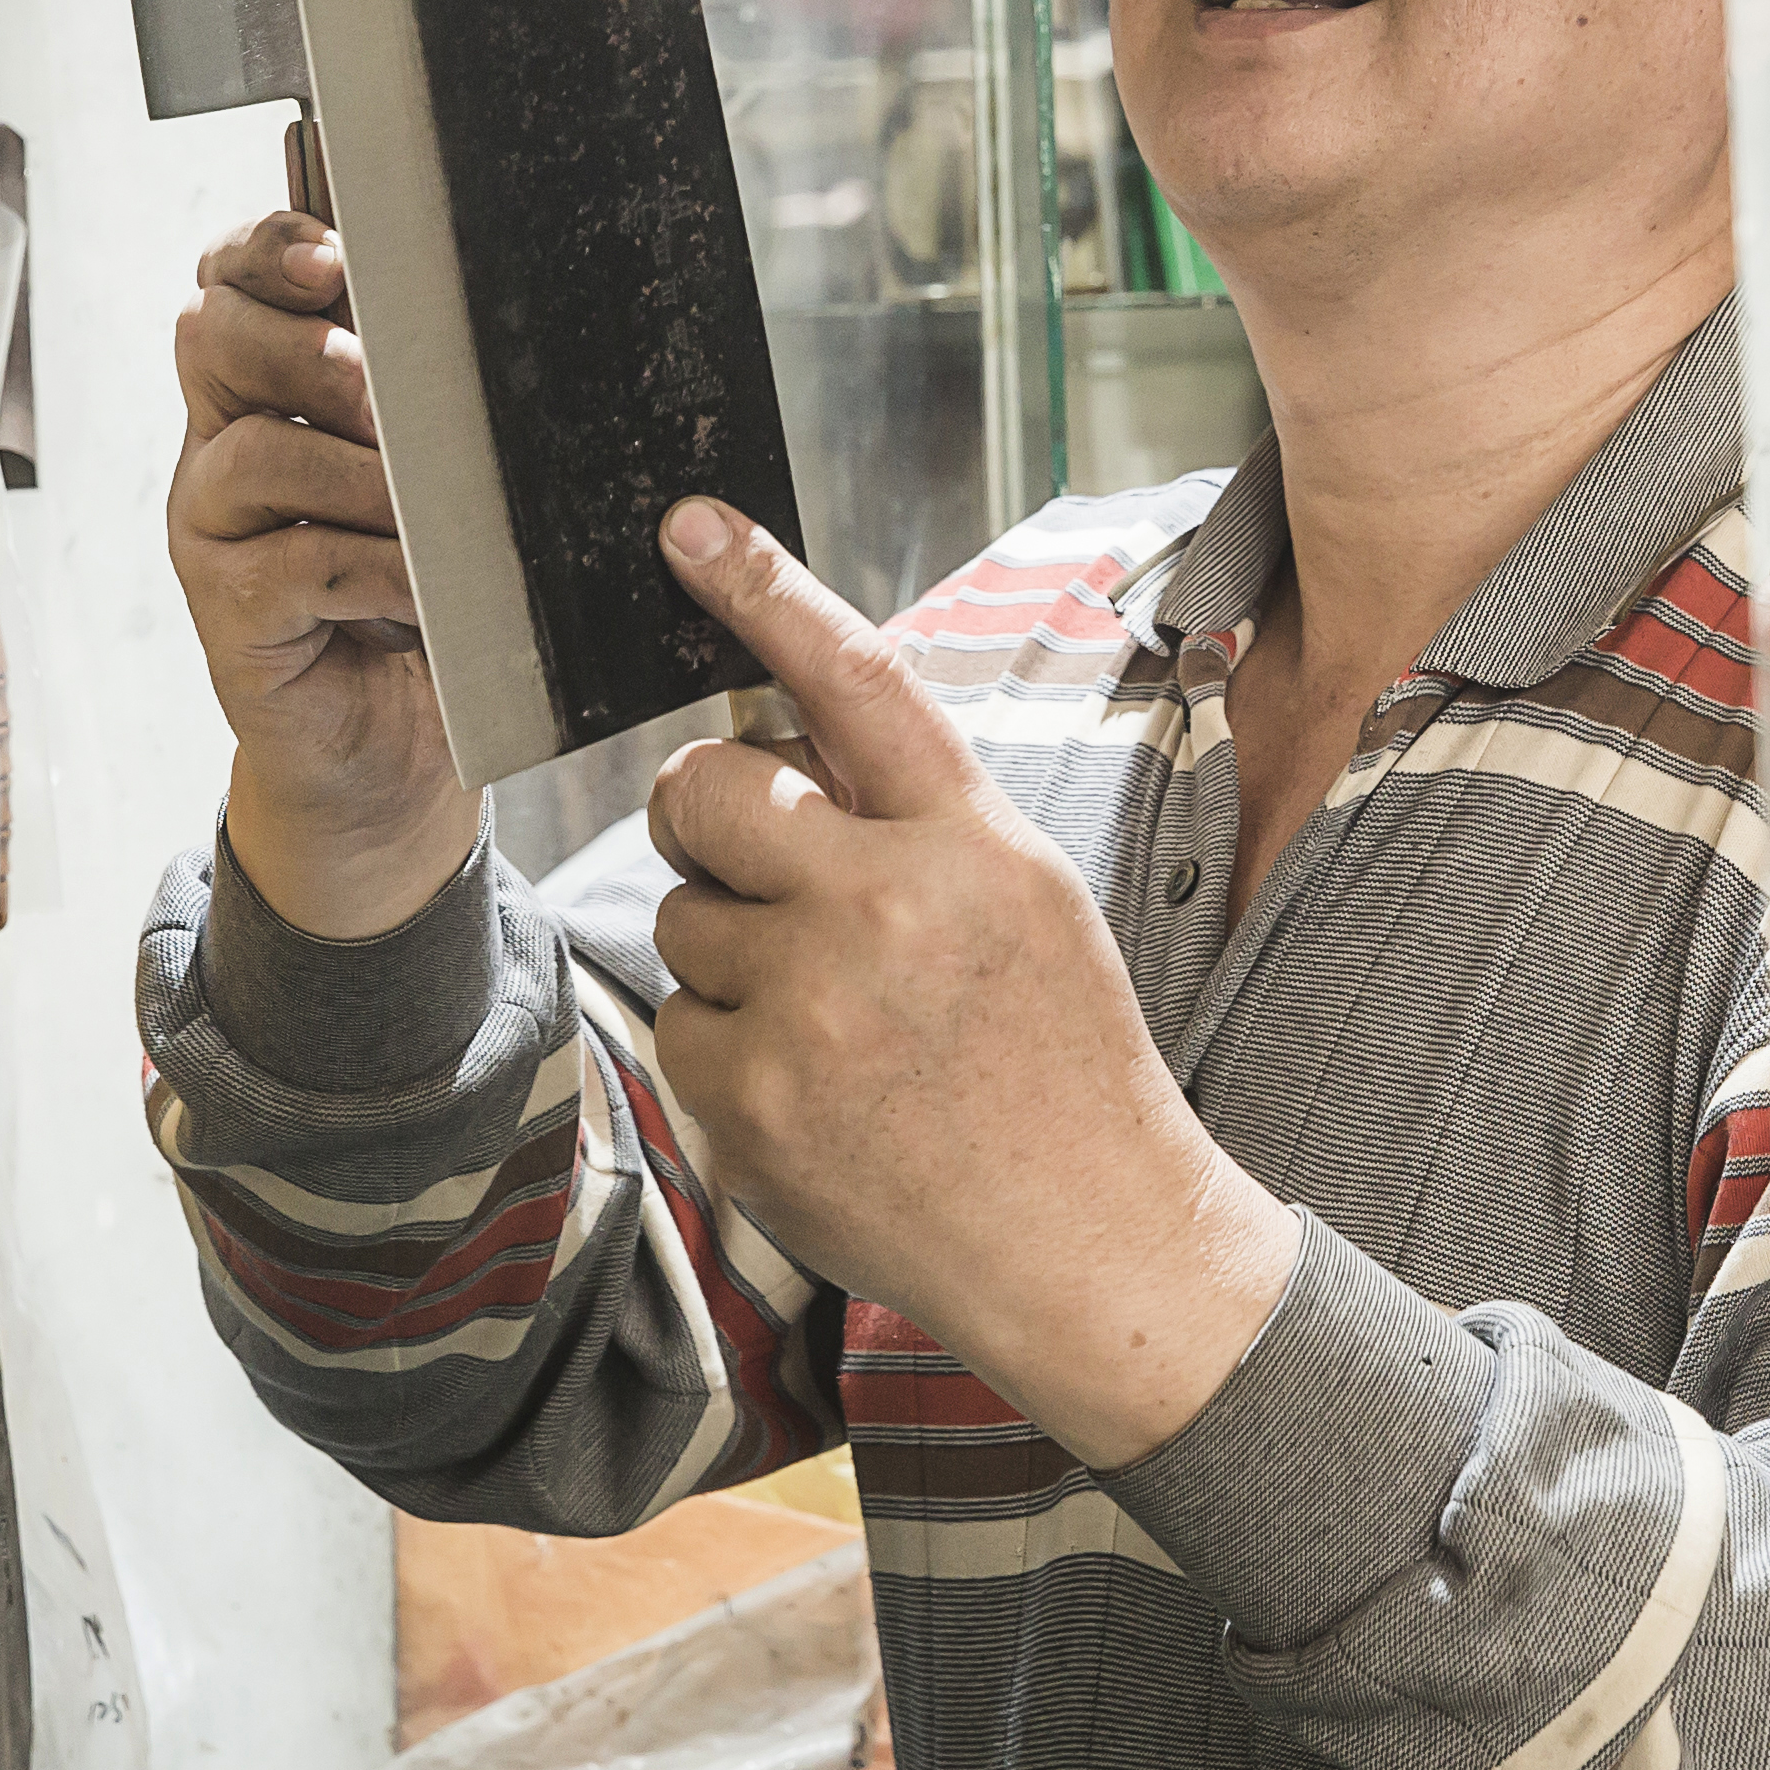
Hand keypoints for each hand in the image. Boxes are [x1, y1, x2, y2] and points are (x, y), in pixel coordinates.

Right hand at [168, 209, 478, 938]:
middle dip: (312, 351)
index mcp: (269, 386)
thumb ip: (444, 406)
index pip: (234, 279)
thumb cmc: (429, 599)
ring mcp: (213, 528)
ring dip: (362, 474)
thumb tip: (515, 337)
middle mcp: (223, 441)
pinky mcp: (228, 613)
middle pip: (215, 338)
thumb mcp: (443, 486)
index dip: (268, 249)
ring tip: (435, 511)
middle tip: (389, 392)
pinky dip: (374, 570)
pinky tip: (428, 591)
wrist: (394, 748)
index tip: (335, 258)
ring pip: (256, 453)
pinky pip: (289, 564)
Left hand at [641, 500, 1298, 1469]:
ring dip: (733, 951)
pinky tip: (816, 1090)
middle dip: (709, 814)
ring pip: (681, 915)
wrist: (1091, 1243)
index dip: (764, 590)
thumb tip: (774, 730)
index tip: (688, 527)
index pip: (852, 679)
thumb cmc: (1058, 1057)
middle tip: (758, 864)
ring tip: (836, 1019)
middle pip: (708, 788)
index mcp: (969, 839)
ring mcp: (809, 1009)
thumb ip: (911, 812)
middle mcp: (885, 906)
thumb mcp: (1027, 895)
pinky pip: (679, 1022)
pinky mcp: (748, 1103)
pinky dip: (727, 1051)